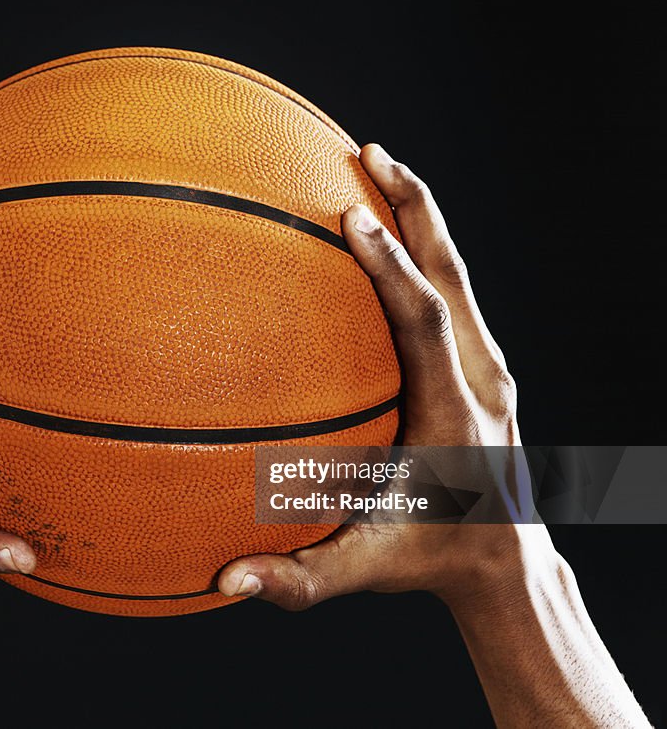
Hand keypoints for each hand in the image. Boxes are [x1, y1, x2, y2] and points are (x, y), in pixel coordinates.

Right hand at [218, 144, 525, 607]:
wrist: (506, 562)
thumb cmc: (432, 559)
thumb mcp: (366, 570)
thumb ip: (300, 580)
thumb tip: (227, 582)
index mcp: (456, 417)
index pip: (423, 325)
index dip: (391, 270)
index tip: (353, 218)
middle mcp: (483, 380)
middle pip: (454, 274)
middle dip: (414, 207)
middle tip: (371, 153)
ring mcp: (489, 369)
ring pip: (458, 274)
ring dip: (421, 217)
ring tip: (379, 167)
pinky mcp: (482, 367)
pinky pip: (452, 292)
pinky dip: (422, 250)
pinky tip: (388, 231)